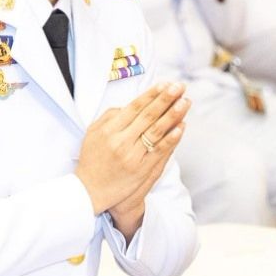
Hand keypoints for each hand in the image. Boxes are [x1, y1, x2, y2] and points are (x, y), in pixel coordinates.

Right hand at [74, 81, 187, 218]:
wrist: (90, 191)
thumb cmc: (92, 160)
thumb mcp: (92, 134)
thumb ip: (109, 116)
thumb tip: (129, 104)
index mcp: (109, 130)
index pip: (134, 107)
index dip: (151, 95)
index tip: (165, 84)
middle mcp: (121, 141)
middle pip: (148, 116)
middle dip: (166, 99)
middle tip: (179, 86)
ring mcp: (132, 156)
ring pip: (156, 131)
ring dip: (173, 115)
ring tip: (185, 102)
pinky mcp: (141, 170)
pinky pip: (159, 151)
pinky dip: (171, 138)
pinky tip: (181, 127)